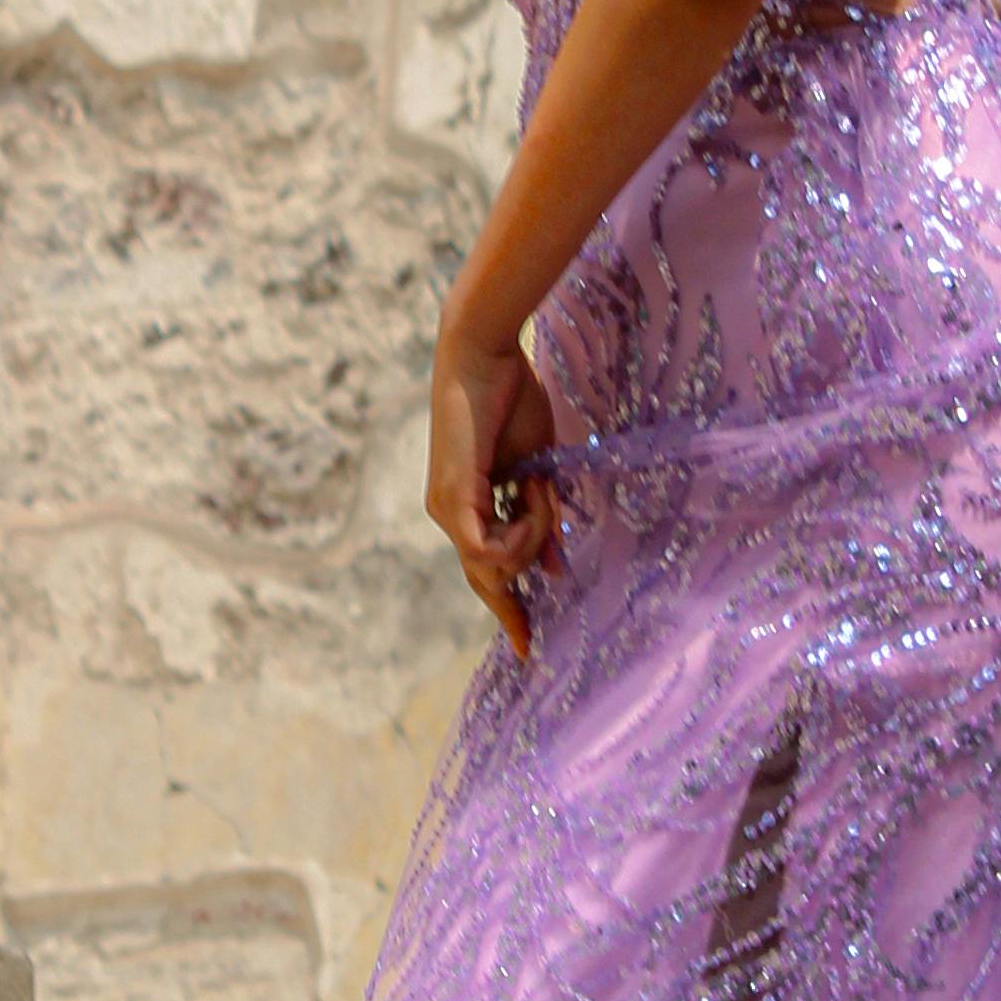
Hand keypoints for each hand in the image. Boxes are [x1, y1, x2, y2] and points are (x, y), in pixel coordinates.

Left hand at [426, 319, 562, 660]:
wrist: (484, 354)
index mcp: (467, 506)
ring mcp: (446, 509)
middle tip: (527, 645)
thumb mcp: (537, 470)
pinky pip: (491, 548)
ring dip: (534, 535)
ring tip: (542, 486)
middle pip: (484, 581)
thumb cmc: (511, 399)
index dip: (507, 607)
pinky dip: (524, 528)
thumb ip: (542, 519)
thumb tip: (554, 568)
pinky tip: (534, 491)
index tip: (524, 643)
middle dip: (510, 612)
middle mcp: (449, 514)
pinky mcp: (452, 501)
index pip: (485, 569)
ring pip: (495, 566)